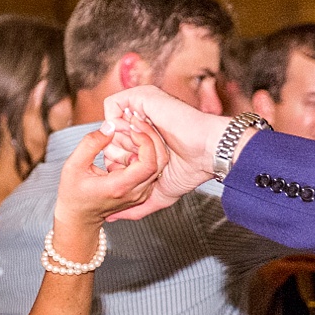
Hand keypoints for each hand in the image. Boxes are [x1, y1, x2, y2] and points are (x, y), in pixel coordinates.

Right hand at [51, 125, 166, 230]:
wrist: (79, 217)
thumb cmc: (73, 193)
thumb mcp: (73, 166)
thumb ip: (91, 144)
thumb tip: (110, 126)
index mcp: (119, 187)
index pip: (148, 164)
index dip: (146, 141)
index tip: (132, 128)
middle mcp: (135, 193)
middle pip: (159, 162)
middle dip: (150, 138)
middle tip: (136, 123)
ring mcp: (141, 194)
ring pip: (159, 165)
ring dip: (150, 144)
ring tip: (134, 130)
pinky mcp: (142, 192)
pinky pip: (152, 169)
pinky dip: (147, 153)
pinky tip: (133, 143)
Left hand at [102, 85, 233, 220]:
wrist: (207, 150)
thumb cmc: (188, 171)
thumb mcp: (158, 195)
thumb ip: (136, 207)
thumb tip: (112, 218)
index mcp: (145, 139)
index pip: (113, 151)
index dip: (118, 164)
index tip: (135, 169)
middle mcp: (141, 121)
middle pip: (108, 138)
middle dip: (119, 155)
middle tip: (138, 159)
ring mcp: (141, 107)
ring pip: (109, 124)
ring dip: (121, 142)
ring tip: (140, 147)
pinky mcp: (141, 96)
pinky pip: (112, 108)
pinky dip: (118, 124)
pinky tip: (136, 134)